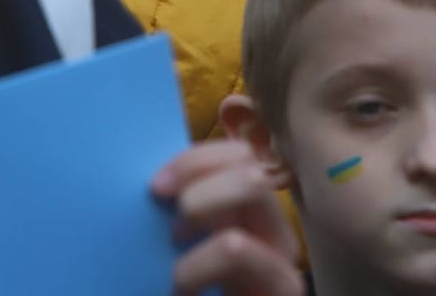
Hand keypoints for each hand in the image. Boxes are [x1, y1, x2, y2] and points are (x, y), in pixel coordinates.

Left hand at [152, 140, 303, 295]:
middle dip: (200, 177)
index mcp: (248, 214)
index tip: (155, 187)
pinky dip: (193, 263)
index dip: (195, 159)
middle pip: (249, 164)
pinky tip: (180, 291)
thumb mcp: (185, 257)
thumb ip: (182, 223)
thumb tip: (152, 188)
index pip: (239, 154)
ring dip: (200, 211)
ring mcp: (281, 259)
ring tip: (176, 251)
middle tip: (169, 215)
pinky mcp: (284, 288)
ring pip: (252, 190)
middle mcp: (272, 229)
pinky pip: (235, 248)